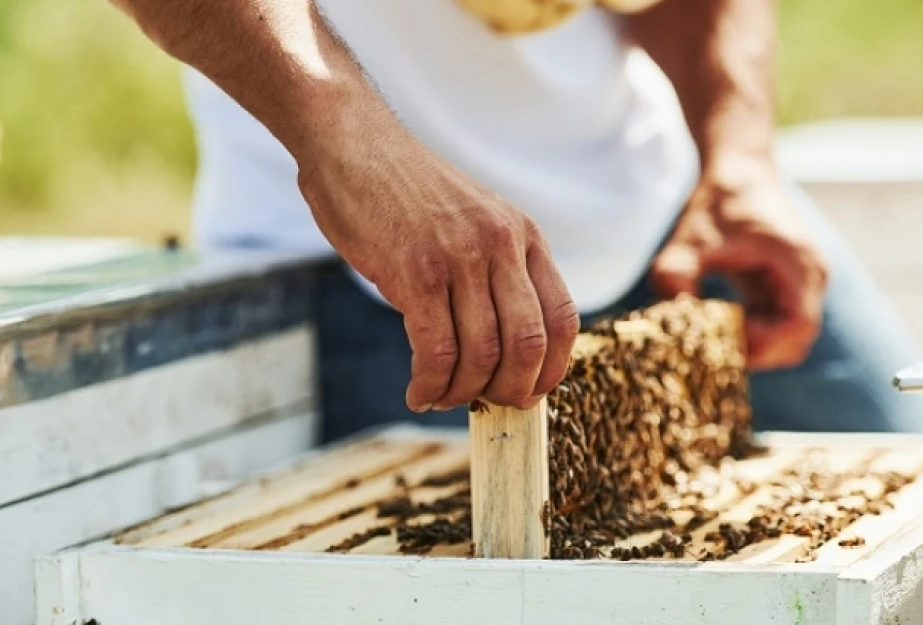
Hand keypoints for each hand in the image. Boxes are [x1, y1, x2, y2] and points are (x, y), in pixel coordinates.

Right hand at [296, 108, 579, 411]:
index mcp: (523, 235)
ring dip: (464, 393)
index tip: (531, 393)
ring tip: (441, 397)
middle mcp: (501, 245)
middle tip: (489, 406)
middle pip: (529, 344)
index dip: (553, 369)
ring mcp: (461, 258)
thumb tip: (497, 349)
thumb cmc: (405, 191)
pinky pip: (436, 351)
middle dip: (513, 391)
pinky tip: (419, 392)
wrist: (352, 141)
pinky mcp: (416, 272)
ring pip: (483, 354)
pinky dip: (431, 384)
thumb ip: (493, 272)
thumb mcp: (472, 220)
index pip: (563, 318)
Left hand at [651, 173, 828, 369]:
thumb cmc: (718, 201)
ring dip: (756, 345)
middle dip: (757, 353)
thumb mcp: (690, 238)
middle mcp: (811, 277)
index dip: (762, 344)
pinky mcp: (790, 286)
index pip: (796, 326)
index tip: (721, 341)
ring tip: (714, 338)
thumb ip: (676, 273)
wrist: (739, 170)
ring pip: (789, 337)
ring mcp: (804, 283)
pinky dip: (753, 333)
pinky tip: (720, 325)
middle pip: (797, 340)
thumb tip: (671, 315)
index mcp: (797, 263)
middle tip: (714, 352)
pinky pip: (779, 324)